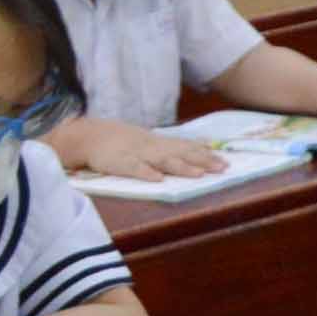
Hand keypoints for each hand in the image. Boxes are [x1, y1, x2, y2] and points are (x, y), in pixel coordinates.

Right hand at [107, 132, 234, 181]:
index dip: (207, 154)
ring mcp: (137, 154)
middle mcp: (153, 147)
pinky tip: (157, 180)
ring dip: (182, 167)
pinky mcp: (119, 162)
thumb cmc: (123, 142)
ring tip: (198, 174)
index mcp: (160, 143)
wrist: (90, 135)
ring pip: (163, 160)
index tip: (226, 161)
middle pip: (181, 154)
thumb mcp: (149, 142)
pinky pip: (134, 168)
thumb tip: (200, 149)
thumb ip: (171, 147)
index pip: (187, 147)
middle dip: (203, 161)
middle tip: (223, 168)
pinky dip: (146, 173)